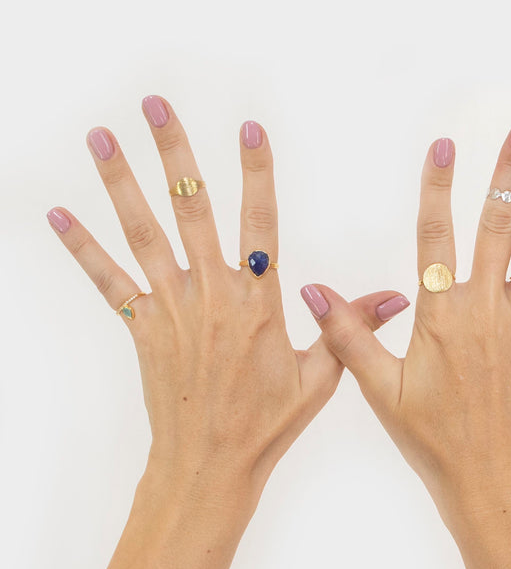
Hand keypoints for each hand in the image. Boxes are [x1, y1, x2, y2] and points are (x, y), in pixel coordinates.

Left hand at [47, 96, 408, 515]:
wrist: (211, 463)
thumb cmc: (266, 425)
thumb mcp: (321, 377)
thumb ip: (351, 327)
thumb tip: (394, 295)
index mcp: (260, 303)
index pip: (260, 223)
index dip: (256, 173)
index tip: (249, 128)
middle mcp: (213, 295)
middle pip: (193, 209)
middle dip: (174, 153)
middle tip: (155, 105)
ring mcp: (173, 309)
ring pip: (145, 233)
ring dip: (122, 181)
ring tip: (101, 136)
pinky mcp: (143, 328)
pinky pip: (107, 281)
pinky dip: (82, 247)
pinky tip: (57, 215)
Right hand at [301, 117, 510, 527]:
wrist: (486, 475)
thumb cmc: (432, 438)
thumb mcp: (379, 389)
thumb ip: (350, 336)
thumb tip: (314, 290)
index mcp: (440, 317)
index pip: (435, 237)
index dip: (437, 188)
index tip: (443, 145)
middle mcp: (485, 308)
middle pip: (498, 224)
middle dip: (509, 170)